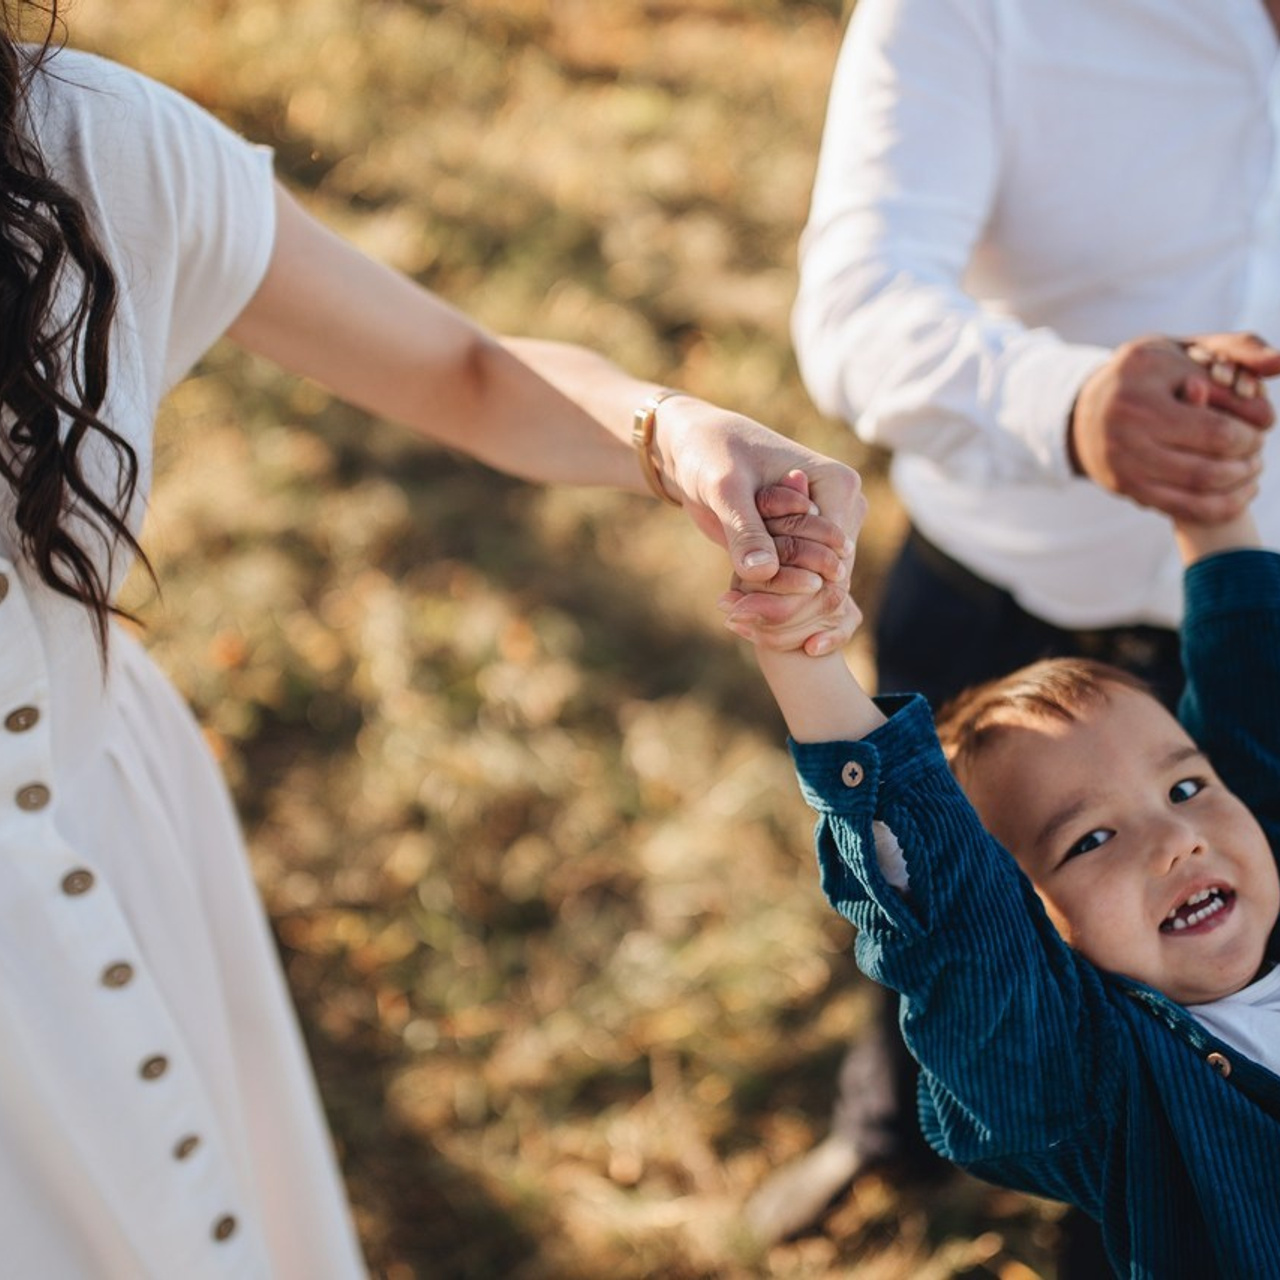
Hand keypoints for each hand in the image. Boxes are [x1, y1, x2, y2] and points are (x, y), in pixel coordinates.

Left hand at [720, 471, 862, 655]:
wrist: (697, 448)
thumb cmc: (712, 454)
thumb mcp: (725, 488)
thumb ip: (745, 529)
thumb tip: (763, 572)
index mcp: (840, 486)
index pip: (835, 558)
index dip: (795, 588)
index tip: (744, 605)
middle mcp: (843, 510)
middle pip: (829, 580)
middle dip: (784, 603)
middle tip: (732, 614)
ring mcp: (826, 531)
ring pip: (816, 589)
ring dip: (776, 606)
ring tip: (730, 611)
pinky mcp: (804, 546)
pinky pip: (799, 586)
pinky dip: (770, 600)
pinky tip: (735, 606)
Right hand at [1069, 332, 1279, 522]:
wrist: (1087, 410)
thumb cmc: (1152, 375)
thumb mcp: (1187, 350)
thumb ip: (1239, 348)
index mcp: (1143, 386)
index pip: (1216, 428)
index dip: (1251, 433)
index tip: (1263, 425)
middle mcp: (1126, 426)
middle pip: (1209, 463)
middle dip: (1247, 459)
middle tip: (1258, 449)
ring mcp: (1123, 461)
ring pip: (1197, 488)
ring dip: (1237, 483)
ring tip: (1250, 469)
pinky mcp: (1124, 486)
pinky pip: (1182, 508)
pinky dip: (1220, 506)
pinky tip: (1239, 493)